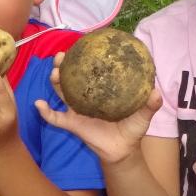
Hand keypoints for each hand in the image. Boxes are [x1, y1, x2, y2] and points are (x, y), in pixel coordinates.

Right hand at [34, 67, 160, 163]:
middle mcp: (86, 96)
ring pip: (61, 91)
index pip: (90, 70)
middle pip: (71, 76)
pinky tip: (38, 104)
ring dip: (55, 81)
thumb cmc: (132, 129)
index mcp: (101, 90)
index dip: (83, 57)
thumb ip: (149, 105)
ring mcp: (77, 109)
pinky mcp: (71, 123)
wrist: (122, 151)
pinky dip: (45, 112)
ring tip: (53, 72)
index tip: (80, 45)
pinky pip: (55, 118)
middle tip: (61, 55)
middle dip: (63, 64)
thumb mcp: (143, 116)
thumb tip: (156, 93)